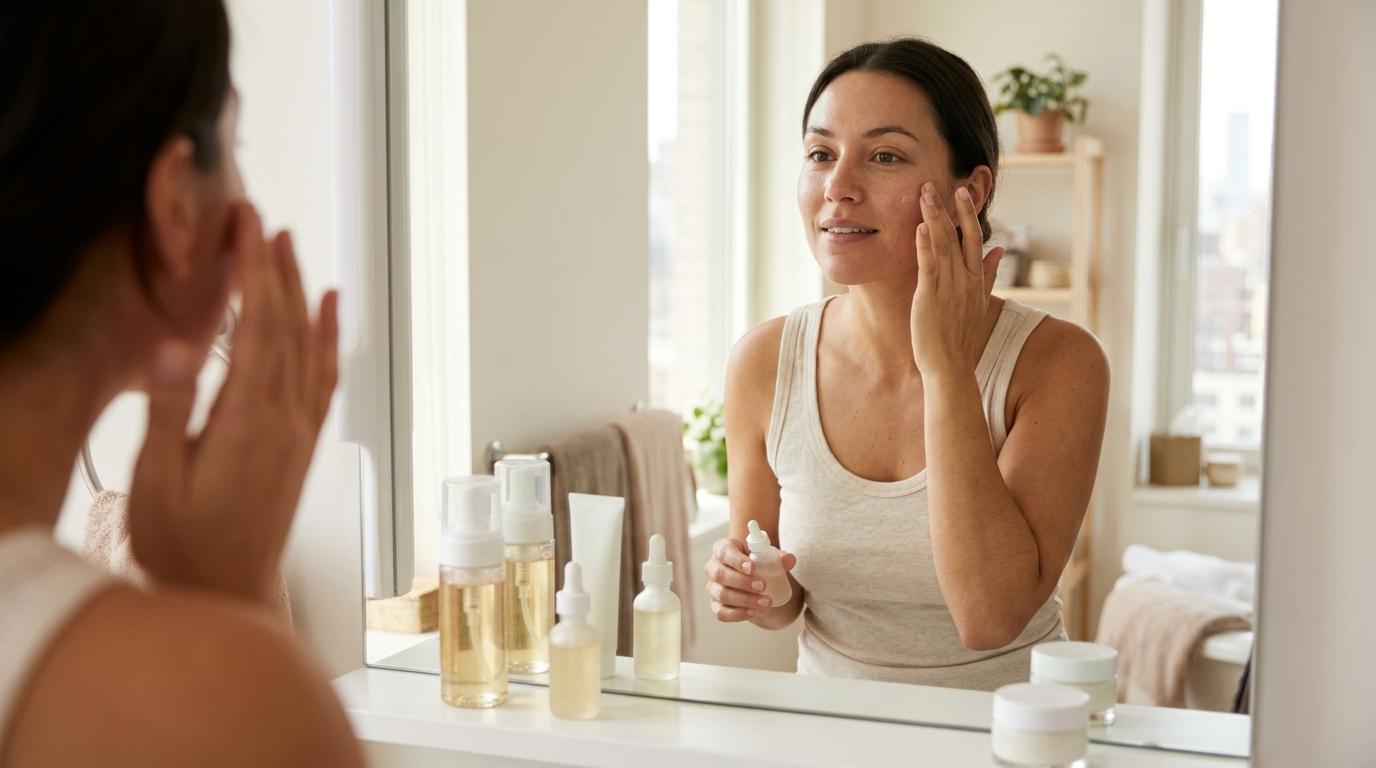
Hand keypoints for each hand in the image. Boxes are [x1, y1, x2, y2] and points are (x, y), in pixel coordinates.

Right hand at [129, 202, 338, 604]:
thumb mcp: (159, 481)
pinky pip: (323, 377)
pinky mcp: (303, 441)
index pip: (256, 326)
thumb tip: (179, 347)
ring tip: (289, 246)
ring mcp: (300, 429)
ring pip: (308, 345)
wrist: (229, 590)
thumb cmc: (185, 544)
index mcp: (248, 421)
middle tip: (260, 218)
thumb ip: (171, 412)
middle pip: (286, 325)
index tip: (244, 226)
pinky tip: (327, 310)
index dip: (252, 271)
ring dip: (299, 292)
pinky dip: (327, 337)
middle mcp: (286, 419)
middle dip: (274, 267)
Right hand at [703, 538, 796, 621]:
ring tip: (766, 603)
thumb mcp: (767, 556)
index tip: (753, 568)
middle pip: (720, 574)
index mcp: (723, 549)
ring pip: (722, 595)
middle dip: (742, 582)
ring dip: (744, 600)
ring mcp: (713, 587)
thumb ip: (778, 557)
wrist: (752, 578)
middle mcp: (713, 567)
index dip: (736, 560)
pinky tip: (755, 612)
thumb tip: (789, 559)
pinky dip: (738, 614)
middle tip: (763, 586)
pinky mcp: (715, 605)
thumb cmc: (757, 562)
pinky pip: (721, 612)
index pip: (723, 551)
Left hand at [911, 182, 1002, 378]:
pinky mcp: (930, 298)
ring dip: (934, 218)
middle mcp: (966, 281)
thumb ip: (989, 274)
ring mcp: (949, 288)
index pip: (974, 240)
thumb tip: (999, 249)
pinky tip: (919, 227)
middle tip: (948, 183)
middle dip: (954, 209)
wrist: (951, 368)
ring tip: (926, 194)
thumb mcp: (979, 302)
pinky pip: (929, 266)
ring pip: (943, 246)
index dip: (968, 214)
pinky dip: (924, 245)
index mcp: (976, 281)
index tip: (964, 191)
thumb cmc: (960, 338)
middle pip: (961, 237)